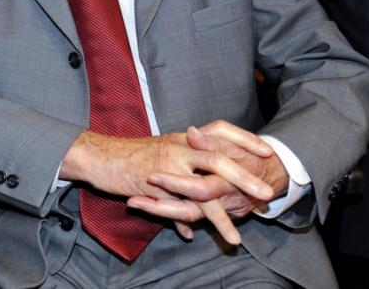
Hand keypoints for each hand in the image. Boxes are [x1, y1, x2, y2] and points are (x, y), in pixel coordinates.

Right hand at [60, 127, 273, 243]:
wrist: (101, 156)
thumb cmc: (134, 154)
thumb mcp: (165, 149)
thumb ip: (188, 162)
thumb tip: (206, 170)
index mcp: (184, 138)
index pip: (220, 129)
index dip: (245, 139)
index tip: (268, 151)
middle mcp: (178, 149)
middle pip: (218, 160)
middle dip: (244, 178)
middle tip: (265, 194)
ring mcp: (166, 168)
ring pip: (200, 193)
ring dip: (220, 218)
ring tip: (235, 239)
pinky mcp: (152, 188)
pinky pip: (174, 210)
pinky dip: (184, 224)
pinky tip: (192, 236)